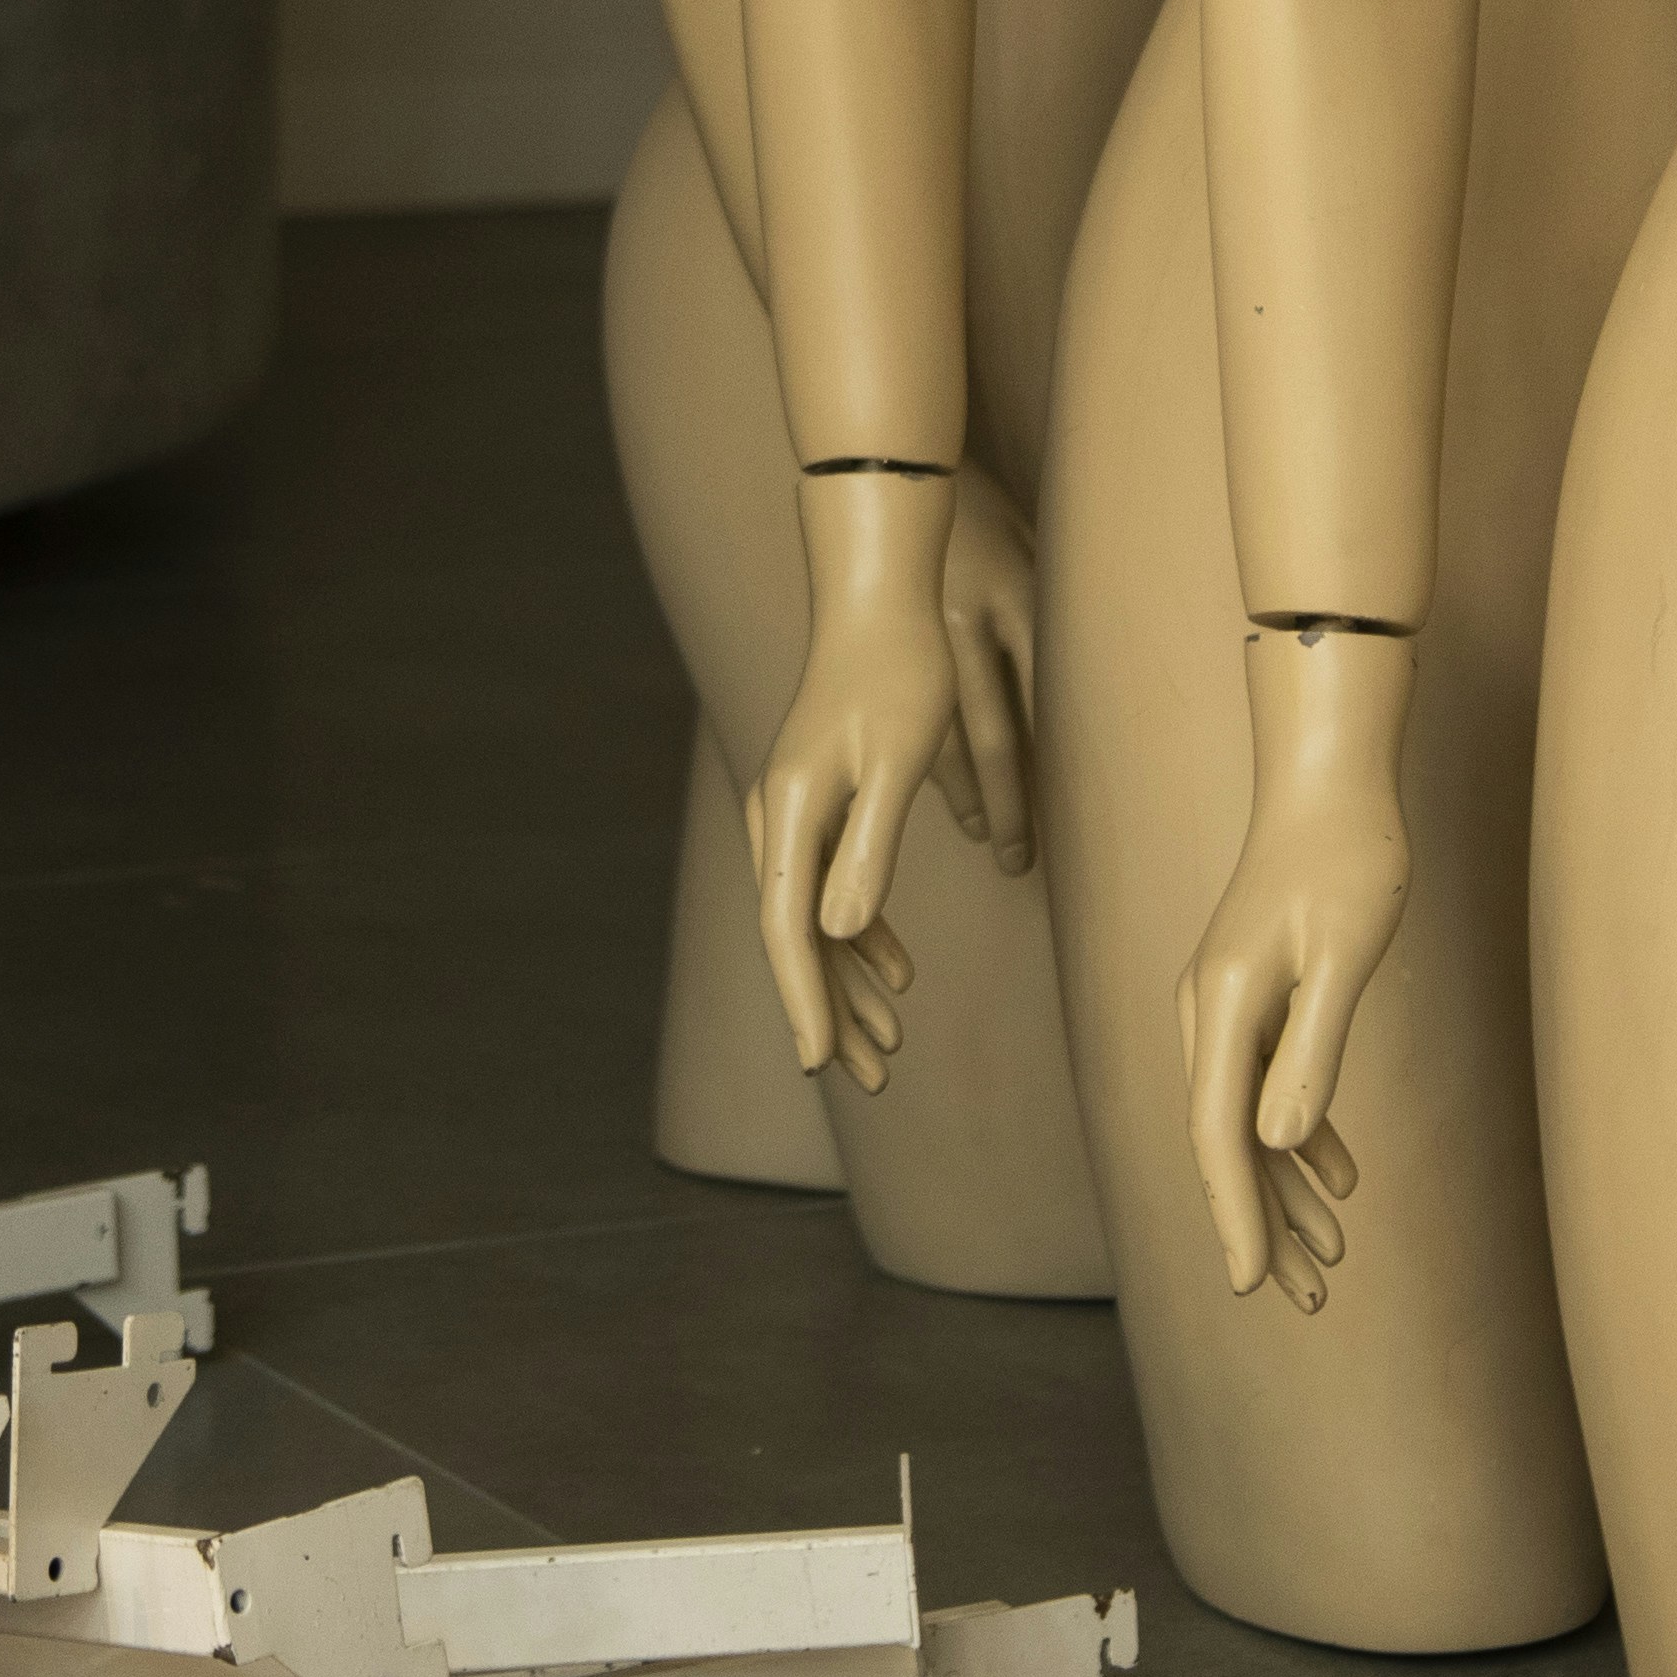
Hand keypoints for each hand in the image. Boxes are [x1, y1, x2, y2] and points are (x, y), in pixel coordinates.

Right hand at [741, 462, 1038, 1083]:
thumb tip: (841, 932)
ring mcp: (792, 812)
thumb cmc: (899, 674)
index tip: (821, 1066)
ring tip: (889, 1046)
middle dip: (831, 1014)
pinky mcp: (816, 802)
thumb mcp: (896, 764)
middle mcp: (777, 819)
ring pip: (812, 920)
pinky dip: (858, 934)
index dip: (806, 1004)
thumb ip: (867, 849)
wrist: (879, 597)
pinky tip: (897, 969)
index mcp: (790, 815)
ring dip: (849, 983)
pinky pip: (827, 887)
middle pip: (795, 939)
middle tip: (870, 1079)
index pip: (790, 931)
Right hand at [1174, 635, 1414, 1307]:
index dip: (1235, 1215)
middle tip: (1308, 1300)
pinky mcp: (1256, 997)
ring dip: (1288, 1191)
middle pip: (1227, 1142)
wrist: (1329, 781)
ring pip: (1248, 1121)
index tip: (1251, 1285)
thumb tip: (1280, 1143)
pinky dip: (1302, 1137)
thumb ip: (1313, 1051)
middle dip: (1265, 1225)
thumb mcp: (1345, 957)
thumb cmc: (1347, 859)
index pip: (1219, 1134)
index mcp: (1223, 1006)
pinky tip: (1341, 1180)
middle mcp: (1209, 1013)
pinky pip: (1269, 1085)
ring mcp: (1228, 1006)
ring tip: (1331, 1260)